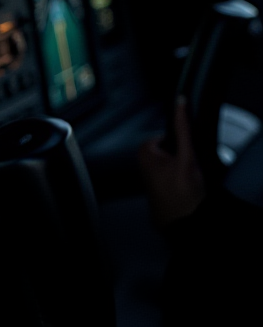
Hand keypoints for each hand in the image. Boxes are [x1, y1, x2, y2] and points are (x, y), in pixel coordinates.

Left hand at [139, 98, 204, 227]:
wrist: (184, 223)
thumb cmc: (182, 192)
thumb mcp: (187, 156)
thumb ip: (183, 128)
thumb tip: (180, 103)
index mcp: (143, 152)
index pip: (166, 136)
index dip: (179, 144)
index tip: (185, 155)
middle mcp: (140, 164)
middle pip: (168, 150)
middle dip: (180, 157)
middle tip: (187, 169)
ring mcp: (147, 178)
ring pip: (169, 164)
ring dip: (179, 169)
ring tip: (184, 181)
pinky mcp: (155, 189)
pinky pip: (169, 177)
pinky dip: (177, 180)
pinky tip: (182, 189)